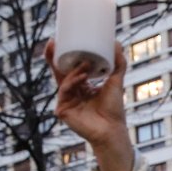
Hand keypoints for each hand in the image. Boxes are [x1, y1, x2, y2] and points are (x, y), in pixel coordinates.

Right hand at [44, 40, 133, 170]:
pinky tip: (82, 78)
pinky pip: (65, 92)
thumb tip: (116, 43)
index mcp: (81, 86)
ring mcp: (65, 102)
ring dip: (73, 71)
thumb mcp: (116, 81)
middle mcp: (71, 93)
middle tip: (53, 43)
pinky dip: (72, 83)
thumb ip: (118, 64)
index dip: (63, 56)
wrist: (113, 129)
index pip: (69, 68)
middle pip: (58, 72)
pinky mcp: (63, 110)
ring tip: (85, 65)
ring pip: (64, 81)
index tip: (60, 40)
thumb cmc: (114, 109)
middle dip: (53, 58)